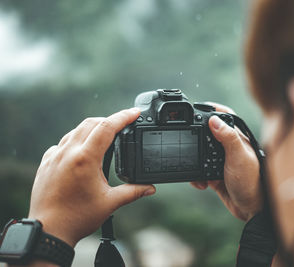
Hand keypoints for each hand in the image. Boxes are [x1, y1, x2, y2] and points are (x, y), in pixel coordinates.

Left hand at [28, 108, 155, 246]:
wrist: (49, 231)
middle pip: (91, 123)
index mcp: (85, 159)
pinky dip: (76, 140)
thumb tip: (150, 188)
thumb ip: (133, 191)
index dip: (123, 117)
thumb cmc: (77, 218)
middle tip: (124, 125)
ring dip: (93, 128)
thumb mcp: (110, 203)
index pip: (107, 127)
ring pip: (76, 131)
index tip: (135, 112)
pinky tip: (83, 151)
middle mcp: (68, 152)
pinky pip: (63, 143)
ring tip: (106, 137)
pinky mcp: (46, 163)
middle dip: (109, 120)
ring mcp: (54, 156)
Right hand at [191, 103, 261, 220]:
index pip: (224, 118)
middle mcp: (230, 148)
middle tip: (185, 137)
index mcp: (237, 139)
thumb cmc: (252, 182)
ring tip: (194, 168)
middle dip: (196, 136)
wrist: (252, 209)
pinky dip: (196, 176)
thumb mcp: (239, 157)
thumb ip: (228, 138)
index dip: (212, 110)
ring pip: (202, 153)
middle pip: (209, 133)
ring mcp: (222, 162)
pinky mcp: (216, 175)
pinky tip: (200, 183)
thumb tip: (214, 120)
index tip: (197, 108)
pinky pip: (201, 171)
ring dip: (195, 160)